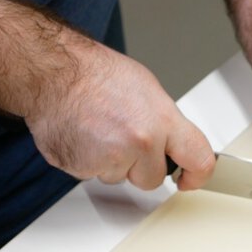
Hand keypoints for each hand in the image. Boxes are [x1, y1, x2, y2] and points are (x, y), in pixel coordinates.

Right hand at [24, 43, 214, 190]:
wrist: (52, 71)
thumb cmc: (96, 74)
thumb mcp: (148, 91)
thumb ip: (165, 124)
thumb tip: (175, 144)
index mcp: (162, 121)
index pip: (198, 159)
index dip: (198, 175)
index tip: (189, 180)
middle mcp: (140, 143)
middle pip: (152, 179)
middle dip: (141, 166)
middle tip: (124, 137)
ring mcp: (110, 158)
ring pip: (120, 178)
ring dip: (112, 162)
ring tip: (99, 130)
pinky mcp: (82, 168)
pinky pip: (93, 175)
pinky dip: (88, 161)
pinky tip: (84, 136)